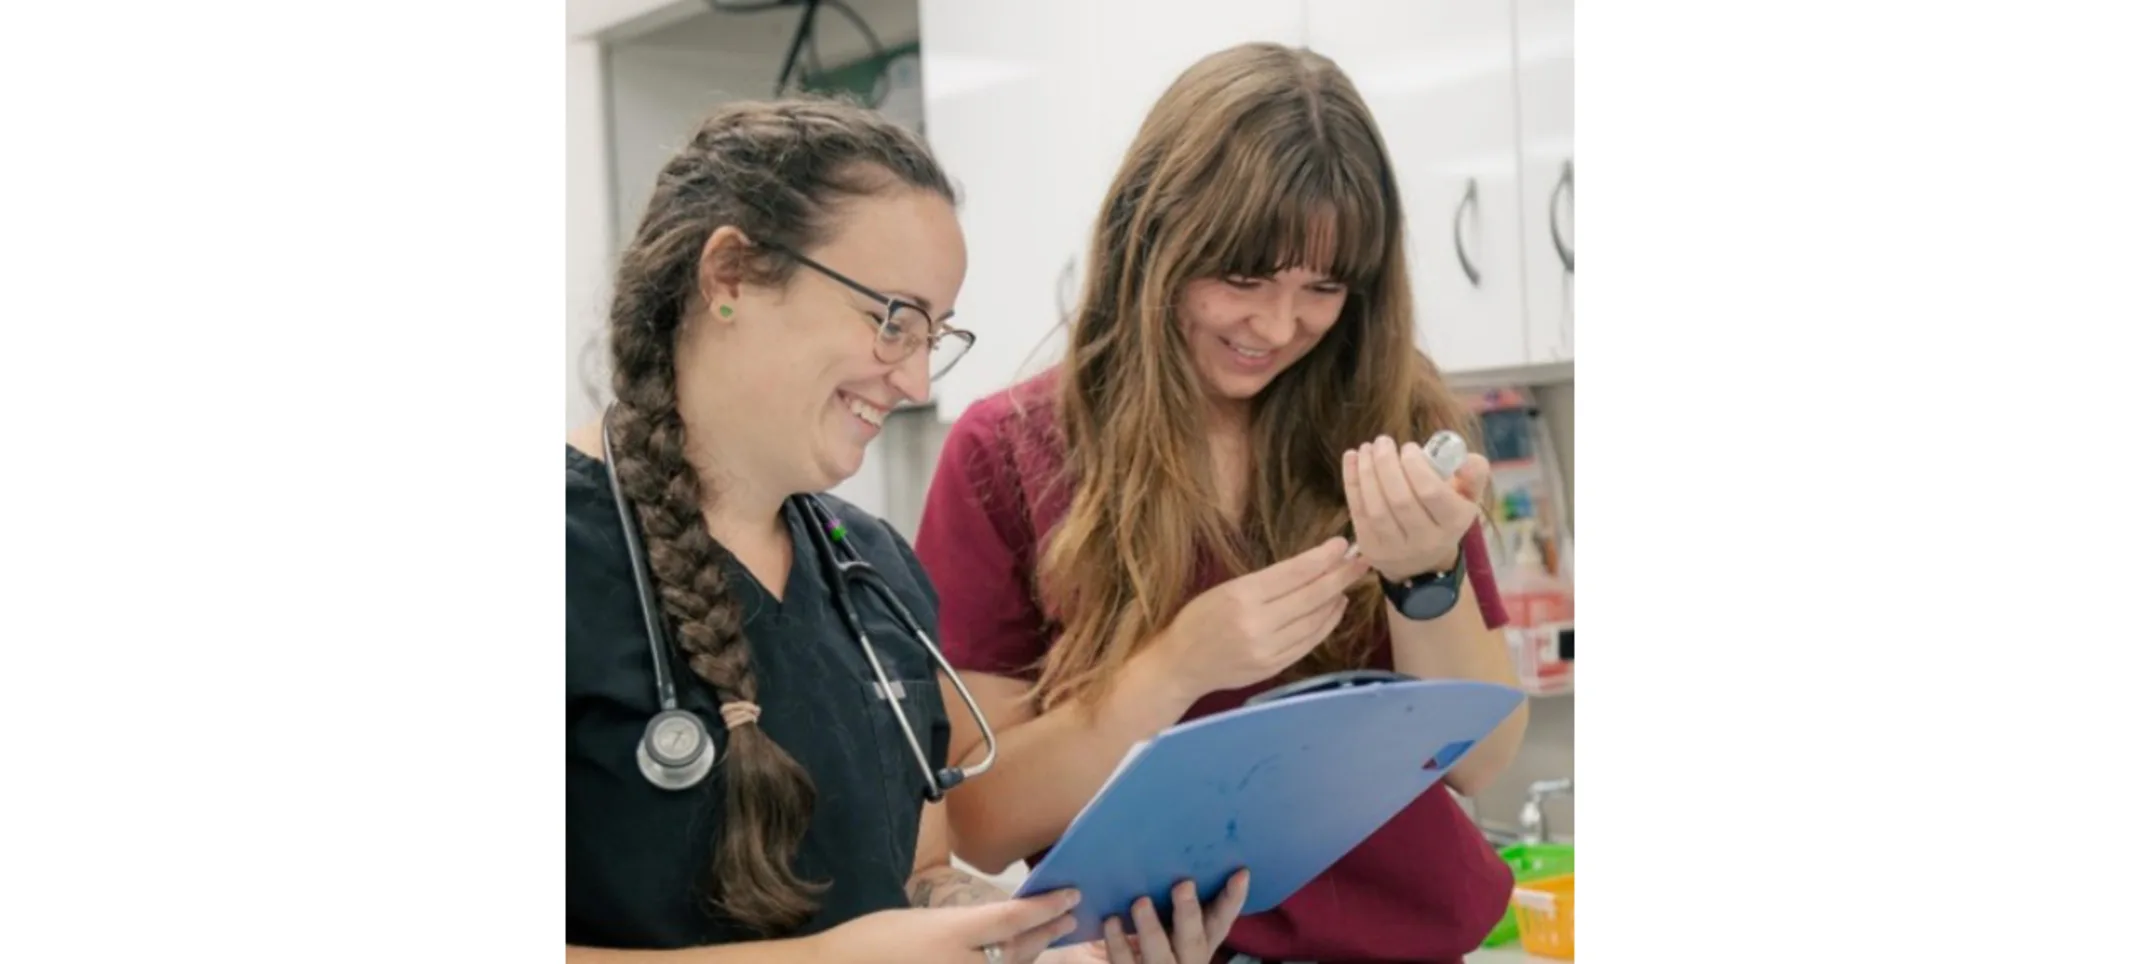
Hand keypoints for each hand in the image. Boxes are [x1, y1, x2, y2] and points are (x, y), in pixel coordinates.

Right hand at [809, 888, 1081, 963]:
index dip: (1046, 907)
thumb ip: (962, 926)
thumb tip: (996, 926)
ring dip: (1033, 953)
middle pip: (1020, 949)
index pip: (1013, 918)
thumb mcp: (921, 921)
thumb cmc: (871, 941)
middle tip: (1071, 917)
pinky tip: (1015, 959)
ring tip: (1051, 937)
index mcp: (951, 933)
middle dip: (1048, 931)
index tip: (1070, 894)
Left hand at [1097, 870, 1250, 963]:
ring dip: (1151, 927)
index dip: (1232, 900)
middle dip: (1190, 913)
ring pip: (1160, 953)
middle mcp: (1187, 959)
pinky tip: (1111, 920)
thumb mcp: (1168, 924)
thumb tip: (1165, 854)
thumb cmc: (1148, 939)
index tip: (1241, 873)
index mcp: (1199, 942)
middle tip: (1183, 884)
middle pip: (1194, 939)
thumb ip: (1170, 898)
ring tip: (1140, 902)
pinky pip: (1125, 961)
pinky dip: (1118, 942)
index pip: (1221, 921)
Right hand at [1148, 538, 1371, 697]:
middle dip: (1340, 576)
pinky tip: (1334, 608)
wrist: (1180, 665)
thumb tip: (1312, 566)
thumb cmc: (1197, 619)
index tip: (1343, 545)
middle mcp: (1257, 624)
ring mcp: (1267, 650)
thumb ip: (1267, 582)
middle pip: (1312, 597)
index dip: (1323, 558)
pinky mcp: (1274, 667)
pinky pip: (1309, 642)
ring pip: (1315, 621)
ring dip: (1336, 599)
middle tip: (1362, 561)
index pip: (1294, 574)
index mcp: (1241, 596)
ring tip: (1348, 581)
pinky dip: (1327, 624)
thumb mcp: (1224, 589)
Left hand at [1342, 435, 1489, 582]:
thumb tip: (1465, 458)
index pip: (1431, 492)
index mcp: (1452, 523)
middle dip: (1387, 465)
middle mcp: (1425, 541)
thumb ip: (1474, 472)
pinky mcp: (1370, 548)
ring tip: (1366, 448)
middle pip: (1400, 500)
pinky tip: (1351, 457)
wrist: (1422, 560)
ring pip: (1375, 508)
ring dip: (1367, 472)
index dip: (1415, 466)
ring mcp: (1395, 548)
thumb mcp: (1468, 495)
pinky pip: (1357, 511)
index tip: (1408, 447)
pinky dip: (1351, 481)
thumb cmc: (1445, 515)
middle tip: (1383, 441)